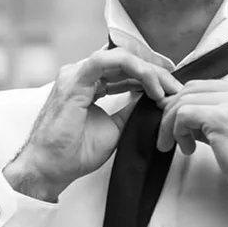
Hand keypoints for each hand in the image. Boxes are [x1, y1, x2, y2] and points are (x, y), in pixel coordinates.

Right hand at [2, 48, 180, 200]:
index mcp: (88, 83)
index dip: (151, 78)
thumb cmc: (75, 152)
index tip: (172, 92)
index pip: (126, 71)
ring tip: (167, 90)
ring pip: (121, 58)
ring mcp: (76, 74)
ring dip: (150, 71)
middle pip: (127, 62)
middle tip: (176, 89)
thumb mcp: (115, 127)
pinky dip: (134, 70)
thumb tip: (152, 99)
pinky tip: (151, 86)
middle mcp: (82, 74)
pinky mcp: (75, 80)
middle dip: (156, 73)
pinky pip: (108, 61)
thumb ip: (129, 109)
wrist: (51, 168)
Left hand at [157, 80, 227, 221]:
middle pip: (192, 89)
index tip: (178, 124)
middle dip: (174, 112)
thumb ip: (218, 117)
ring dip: (172, 124)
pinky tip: (186, 149)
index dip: (186, 104)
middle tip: (170, 136)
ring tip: (179, 145)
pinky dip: (176, 131)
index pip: (207, 86)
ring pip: (184, 100)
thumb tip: (184, 114)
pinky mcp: (223, 118)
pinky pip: (183, 114)